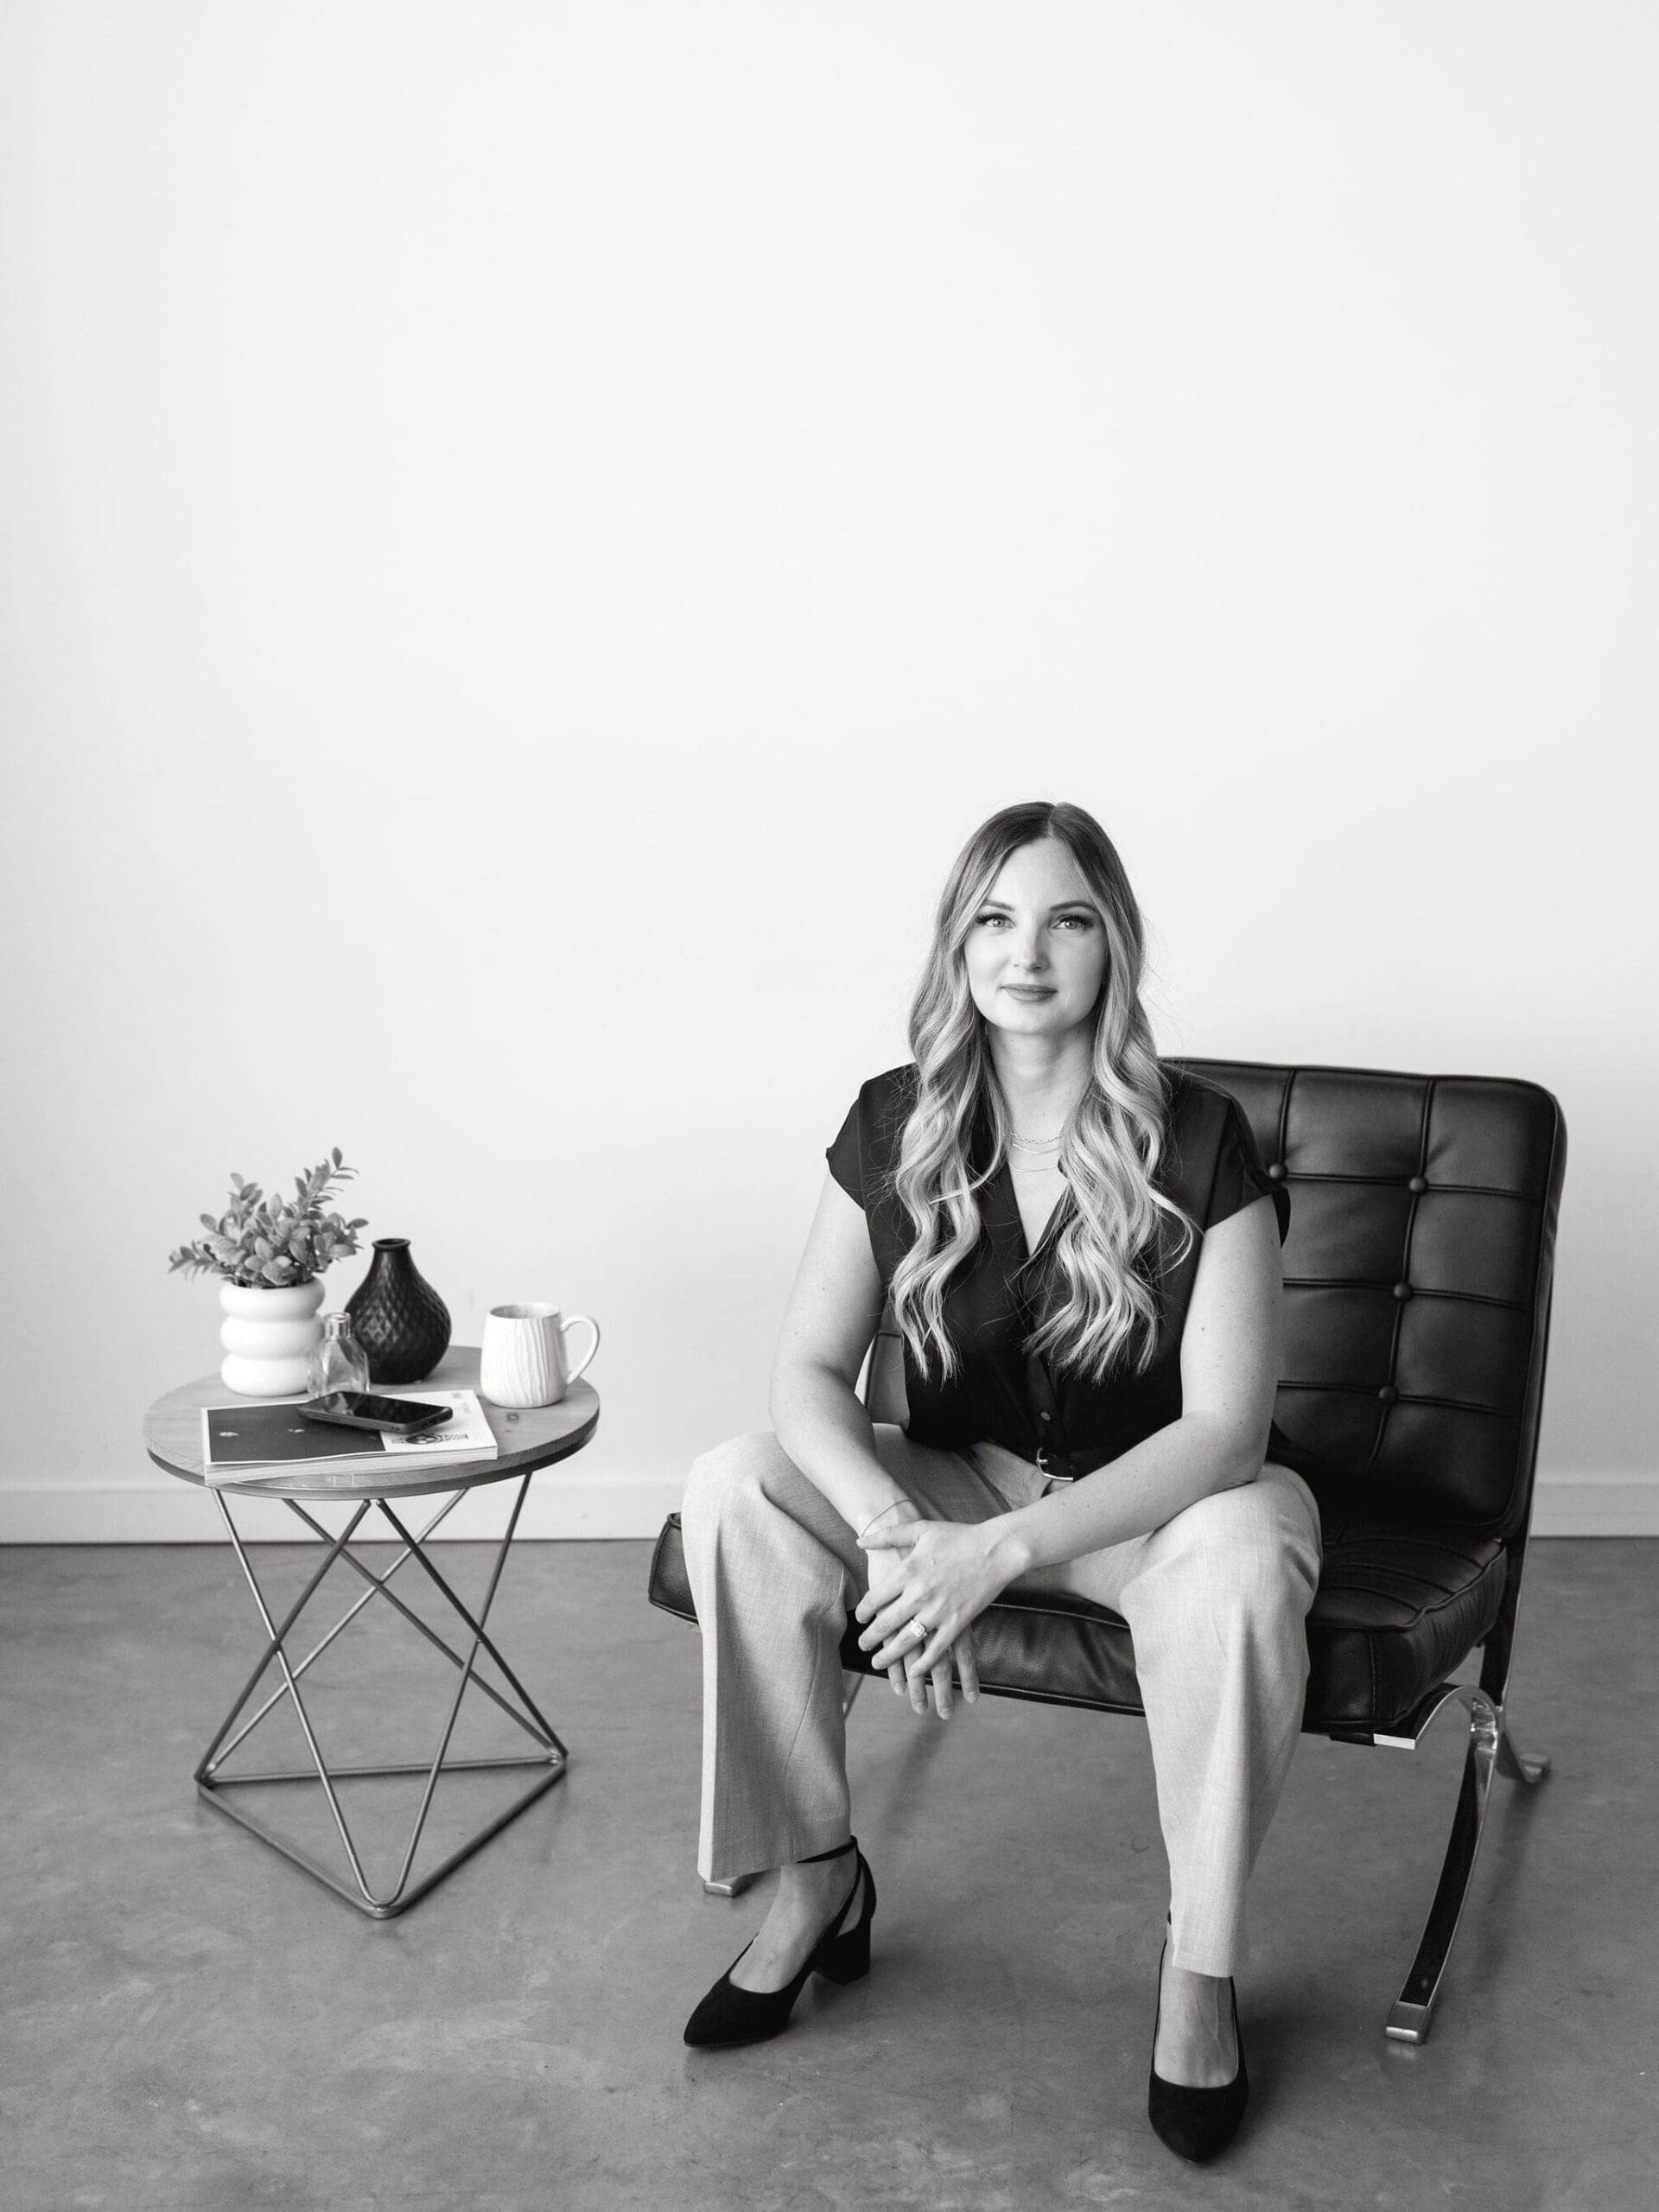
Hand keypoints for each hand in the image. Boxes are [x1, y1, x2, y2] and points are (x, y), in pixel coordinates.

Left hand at [854, 1517, 1007, 1718]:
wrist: (995, 1549)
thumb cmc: (958, 1536)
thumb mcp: (920, 1529)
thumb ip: (888, 1535)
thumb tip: (861, 1540)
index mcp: (908, 1570)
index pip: (875, 1598)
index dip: (863, 1612)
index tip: (860, 1618)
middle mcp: (919, 1593)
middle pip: (885, 1623)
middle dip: (870, 1639)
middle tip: (862, 1646)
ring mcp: (938, 1611)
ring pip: (906, 1641)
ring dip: (889, 1656)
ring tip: (878, 1663)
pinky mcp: (957, 1623)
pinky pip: (936, 1650)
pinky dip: (923, 1664)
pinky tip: (913, 1671)